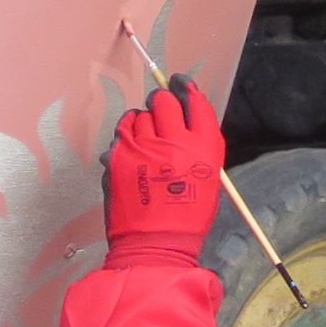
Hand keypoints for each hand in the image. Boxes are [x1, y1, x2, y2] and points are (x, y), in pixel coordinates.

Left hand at [104, 76, 223, 270]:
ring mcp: (142, 147)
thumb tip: (181, 122)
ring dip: (142, 120)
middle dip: (161, 100)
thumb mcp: (207, 178)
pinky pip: (120, 132)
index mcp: (204, 147)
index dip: (186, 87)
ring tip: (146, 139)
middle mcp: (174, 141)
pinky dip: (125, 135)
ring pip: (139, 114)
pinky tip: (131, 148)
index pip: (195, 101)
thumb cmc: (187, 216)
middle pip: (164, 100)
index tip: (179, 82)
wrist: (154, 244)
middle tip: (159, 110)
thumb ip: (197, 146)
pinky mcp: (117, 156)